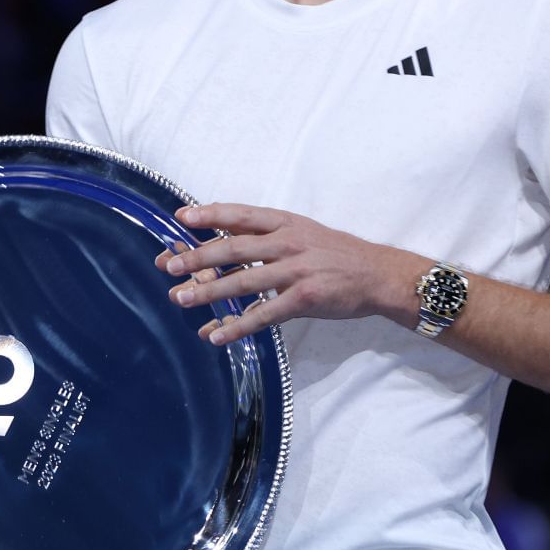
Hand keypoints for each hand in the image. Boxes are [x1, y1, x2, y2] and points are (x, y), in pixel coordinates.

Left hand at [156, 203, 413, 343]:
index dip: (210, 214)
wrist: (379, 275)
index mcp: (285, 223)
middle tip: (169, 265)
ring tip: (179, 299)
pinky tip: (216, 335)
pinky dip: (237, 326)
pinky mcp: (305, 299)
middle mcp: (288, 243)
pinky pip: (264, 315)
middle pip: (234, 248)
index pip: (241, 214)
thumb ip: (265, 235)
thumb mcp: (302, 231)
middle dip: (197, 257)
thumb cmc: (335, 253)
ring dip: (208, 293)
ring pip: (244, 282)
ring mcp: (297, 271)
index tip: (181, 217)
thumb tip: (222, 239)